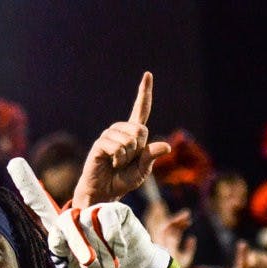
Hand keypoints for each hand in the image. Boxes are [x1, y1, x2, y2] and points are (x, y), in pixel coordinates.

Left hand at [48, 203, 170, 267]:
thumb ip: (66, 265)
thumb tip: (59, 252)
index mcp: (66, 238)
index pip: (56, 232)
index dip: (58, 240)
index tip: (64, 254)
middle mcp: (79, 222)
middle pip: (68, 219)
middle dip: (76, 241)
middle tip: (88, 262)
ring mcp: (97, 214)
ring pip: (89, 218)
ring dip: (99, 245)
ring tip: (110, 267)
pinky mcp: (117, 211)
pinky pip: (109, 214)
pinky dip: (113, 234)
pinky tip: (120, 252)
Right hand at [72, 72, 170, 207]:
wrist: (104, 193)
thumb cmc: (122, 181)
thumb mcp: (142, 171)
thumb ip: (152, 157)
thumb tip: (166, 146)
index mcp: (133, 134)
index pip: (141, 110)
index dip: (144, 93)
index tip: (148, 75)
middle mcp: (121, 130)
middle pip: (141, 130)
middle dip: (138, 149)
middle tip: (127, 161)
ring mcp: (109, 135)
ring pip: (129, 140)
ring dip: (127, 157)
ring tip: (117, 164)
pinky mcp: (100, 143)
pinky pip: (117, 147)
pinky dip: (118, 159)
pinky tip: (111, 163)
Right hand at [143, 201, 195, 267]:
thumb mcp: (185, 259)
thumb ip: (189, 250)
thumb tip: (192, 238)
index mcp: (169, 244)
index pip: (174, 230)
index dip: (181, 223)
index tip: (189, 221)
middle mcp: (162, 240)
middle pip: (167, 225)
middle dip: (176, 218)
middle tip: (186, 213)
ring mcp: (156, 237)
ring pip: (158, 221)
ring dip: (159, 212)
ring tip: (160, 203)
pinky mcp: (152, 235)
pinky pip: (150, 221)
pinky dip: (152, 213)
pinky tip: (155, 204)